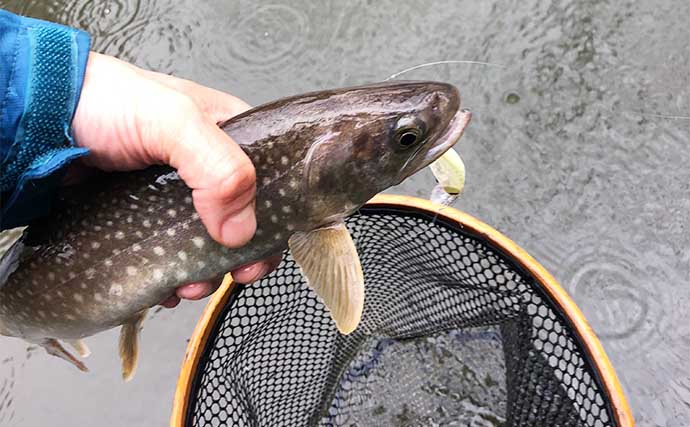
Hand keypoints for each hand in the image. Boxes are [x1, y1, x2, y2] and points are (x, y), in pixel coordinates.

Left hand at [71, 52, 279, 306]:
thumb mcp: (173, 121)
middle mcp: (209, 169)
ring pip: (205, 245)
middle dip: (234, 259)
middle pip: (240, 223)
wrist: (40, 118)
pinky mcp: (146, 219)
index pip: (269, 184)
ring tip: (183, 287)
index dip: (272, 223)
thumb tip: (239, 231)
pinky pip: (169, 256)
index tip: (258, 256)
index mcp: (230, 137)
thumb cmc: (107, 102)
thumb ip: (217, 166)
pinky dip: (171, 277)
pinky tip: (163, 287)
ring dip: (201, 275)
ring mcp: (176, 197)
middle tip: (220, 277)